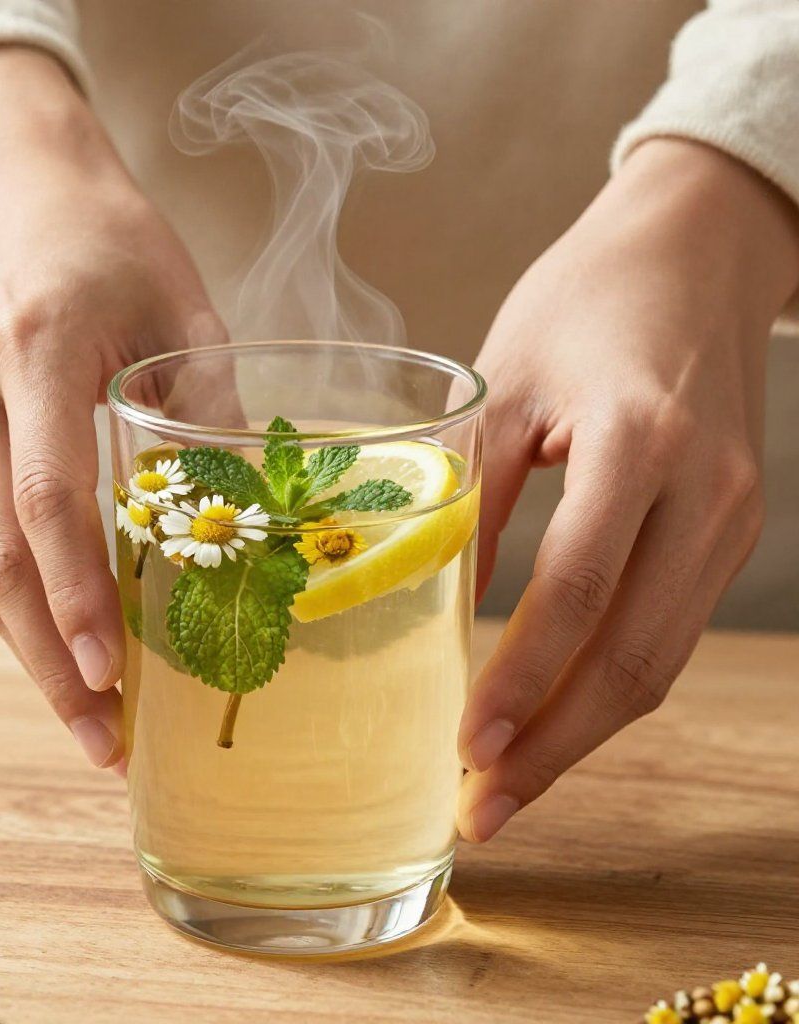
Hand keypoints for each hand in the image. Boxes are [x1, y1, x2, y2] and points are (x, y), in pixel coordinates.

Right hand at [0, 48, 226, 766]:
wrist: (10, 190)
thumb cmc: (108, 242)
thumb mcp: (183, 307)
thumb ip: (211, 411)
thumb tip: (249, 517)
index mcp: (35, 348)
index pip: (50, 500)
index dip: (80, 598)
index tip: (112, 678)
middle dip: (50, 661)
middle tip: (103, 739)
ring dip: (31, 647)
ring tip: (91, 715)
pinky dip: (18, 600)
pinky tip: (63, 643)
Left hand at [458, 139, 798, 840]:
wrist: (695, 251)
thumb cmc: (586, 299)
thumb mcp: (507, 382)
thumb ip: (473, 494)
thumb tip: (436, 603)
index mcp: (640, 440)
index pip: (576, 591)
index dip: (520, 681)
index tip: (466, 749)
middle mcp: (705, 492)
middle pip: (633, 658)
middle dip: (554, 746)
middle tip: (483, 806)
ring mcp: (733, 517)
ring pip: (660, 659)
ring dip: (584, 732)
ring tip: (512, 782)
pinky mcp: (731, 528)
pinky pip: (671, 628)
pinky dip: (613, 684)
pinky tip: (558, 714)